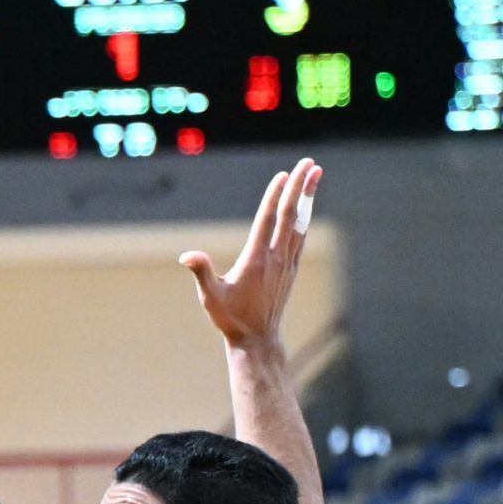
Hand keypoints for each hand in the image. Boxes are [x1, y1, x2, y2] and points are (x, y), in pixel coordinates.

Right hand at [180, 158, 320, 352]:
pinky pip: (300, 236)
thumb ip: (202, 274)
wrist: (257, 340)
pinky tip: (308, 205)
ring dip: (308, 196)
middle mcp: (275, 258)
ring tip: (316, 173)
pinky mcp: (291, 269)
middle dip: (300, 187)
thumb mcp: (211, 298)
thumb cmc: (231, 319)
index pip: (267, 220)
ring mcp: (286, 263)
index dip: (275, 196)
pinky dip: (305, 216)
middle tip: (309, 163)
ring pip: (300, 222)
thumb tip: (186, 257)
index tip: (284, 175)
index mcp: (256, 260)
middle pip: (290, 215)